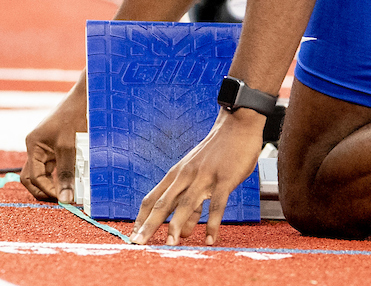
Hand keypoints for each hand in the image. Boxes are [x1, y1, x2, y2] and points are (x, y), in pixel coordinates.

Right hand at [21, 75, 86, 202]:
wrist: (86, 97)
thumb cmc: (74, 117)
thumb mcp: (69, 146)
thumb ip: (66, 173)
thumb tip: (65, 198)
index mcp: (33, 145)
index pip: (33, 176)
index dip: (48, 190)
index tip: (64, 198)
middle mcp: (36, 147)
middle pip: (33, 177)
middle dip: (45, 190)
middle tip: (62, 199)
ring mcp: (46, 148)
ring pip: (44, 173)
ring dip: (56, 183)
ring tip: (71, 191)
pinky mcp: (57, 147)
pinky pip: (56, 166)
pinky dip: (64, 174)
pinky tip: (76, 179)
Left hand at [130, 107, 264, 245]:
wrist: (237, 126)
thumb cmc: (217, 154)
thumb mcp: (197, 175)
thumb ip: (188, 203)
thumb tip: (182, 232)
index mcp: (176, 174)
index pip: (151, 199)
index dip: (141, 218)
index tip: (133, 237)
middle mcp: (186, 175)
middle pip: (163, 203)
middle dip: (149, 225)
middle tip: (138, 243)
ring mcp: (205, 177)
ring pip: (186, 204)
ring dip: (177, 225)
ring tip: (170, 244)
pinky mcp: (224, 179)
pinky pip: (217, 204)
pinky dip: (213, 223)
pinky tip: (210, 238)